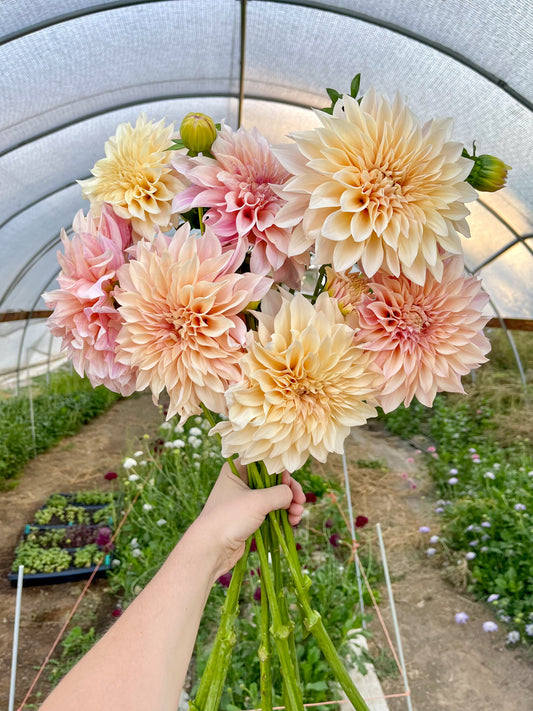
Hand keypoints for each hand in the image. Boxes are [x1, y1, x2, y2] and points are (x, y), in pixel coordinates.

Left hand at [189, 462, 305, 577]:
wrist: (211, 549)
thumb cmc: (230, 518)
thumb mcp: (258, 501)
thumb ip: (280, 493)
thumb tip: (291, 494)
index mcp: (237, 469)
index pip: (266, 463)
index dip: (282, 472)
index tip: (291, 486)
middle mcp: (241, 482)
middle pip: (273, 480)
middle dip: (290, 491)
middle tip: (301, 502)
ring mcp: (246, 500)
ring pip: (275, 497)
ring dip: (289, 504)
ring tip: (297, 516)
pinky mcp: (250, 517)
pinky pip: (272, 511)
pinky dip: (283, 514)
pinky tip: (292, 522)